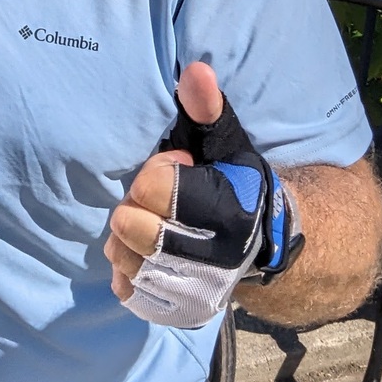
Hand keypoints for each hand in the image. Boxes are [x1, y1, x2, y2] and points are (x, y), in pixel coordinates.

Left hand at [104, 62, 222, 295]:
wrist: (259, 242)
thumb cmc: (235, 181)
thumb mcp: (226, 141)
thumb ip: (207, 108)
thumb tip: (196, 70)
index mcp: (227, 214)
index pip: (152, 187)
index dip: (157, 170)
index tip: (178, 166)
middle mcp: (212, 260)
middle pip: (130, 227)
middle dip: (136, 205)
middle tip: (156, 200)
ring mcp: (193, 290)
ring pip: (123, 258)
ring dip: (125, 237)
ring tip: (149, 223)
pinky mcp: (177, 311)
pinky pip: (127, 289)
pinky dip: (126, 269)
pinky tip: (143, 253)